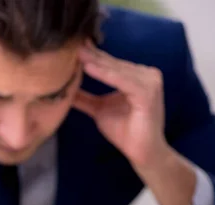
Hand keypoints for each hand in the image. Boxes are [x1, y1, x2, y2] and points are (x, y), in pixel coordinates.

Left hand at [74, 42, 197, 204]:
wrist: (142, 152)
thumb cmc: (124, 131)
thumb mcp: (98, 109)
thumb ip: (84, 97)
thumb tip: (65, 88)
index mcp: (135, 76)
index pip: (109, 62)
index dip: (89, 55)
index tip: (71, 45)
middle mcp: (145, 74)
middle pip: (112, 62)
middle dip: (90, 54)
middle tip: (71, 42)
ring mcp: (149, 82)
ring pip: (116, 69)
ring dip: (95, 61)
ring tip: (76, 53)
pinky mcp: (148, 93)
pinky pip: (123, 81)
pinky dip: (105, 75)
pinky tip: (89, 68)